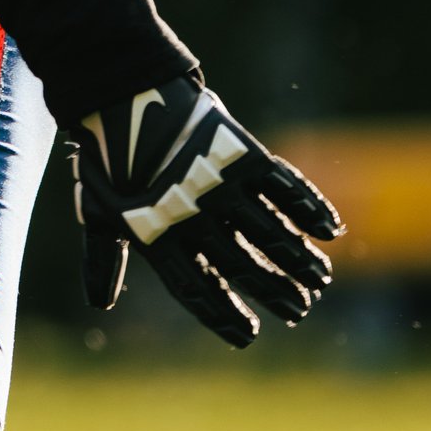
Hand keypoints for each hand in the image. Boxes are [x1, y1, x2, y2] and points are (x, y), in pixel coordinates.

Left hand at [71, 78, 341, 345]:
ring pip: (271, 232)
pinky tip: (330, 229)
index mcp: (157, 234)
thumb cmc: (109, 160)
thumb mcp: (100, 211)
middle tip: (299, 310)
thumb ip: (104, 258)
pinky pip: (285, 187)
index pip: (196, 289)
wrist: (123, 93)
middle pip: (242, 266)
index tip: (248, 336)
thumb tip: (100, 303)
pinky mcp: (241, 153)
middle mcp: (192, 214)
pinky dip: (309, 207)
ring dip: (299, 259)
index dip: (222, 315)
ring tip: (321, 280)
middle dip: (274, 292)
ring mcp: (219, 183)